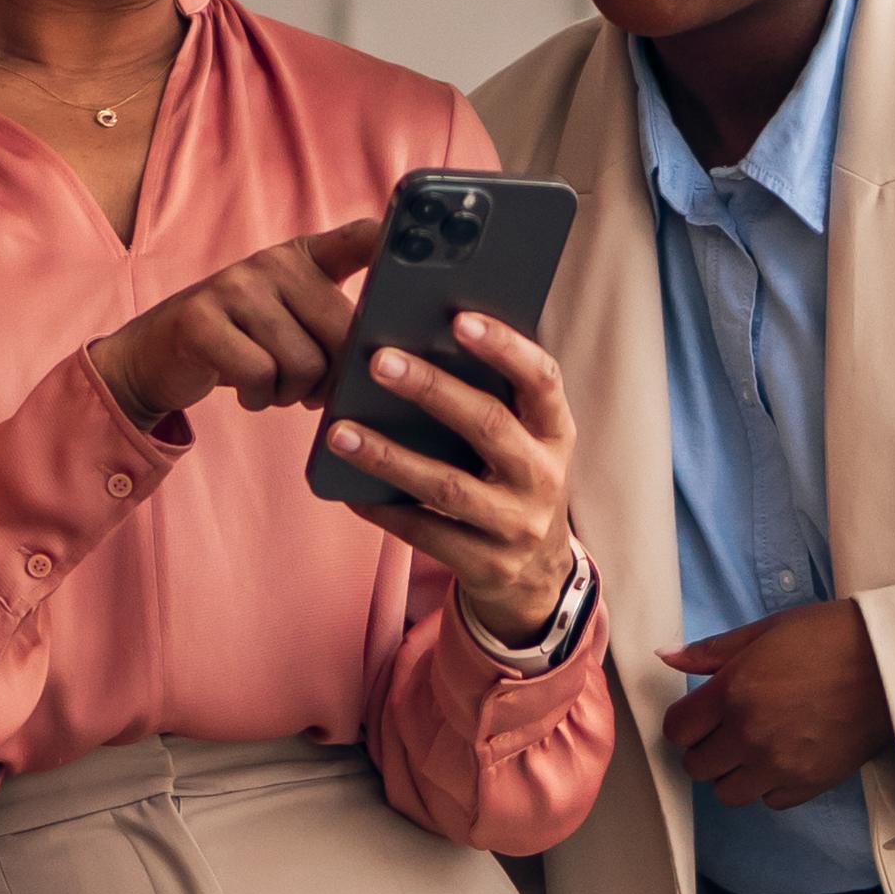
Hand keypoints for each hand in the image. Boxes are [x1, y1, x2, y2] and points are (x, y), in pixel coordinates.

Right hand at [88, 218, 374, 428]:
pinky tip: (247, 390)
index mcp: (303, 258)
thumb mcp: (288, 319)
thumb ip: (333, 322)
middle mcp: (272, 261)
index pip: (359, 239)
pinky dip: (258, 397)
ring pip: (302, 362)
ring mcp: (235, 285)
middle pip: (339, 332)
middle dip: (330, 377)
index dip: (394, 237)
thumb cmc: (242, 344)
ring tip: (270, 385)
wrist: (157, 356)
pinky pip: (260, 375)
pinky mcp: (203, 318)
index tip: (432, 232)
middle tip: (307, 388)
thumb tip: (386, 358)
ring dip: (289, 392)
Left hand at [310, 305, 584, 645]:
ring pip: (447, 486)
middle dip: (432, 389)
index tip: (460, 318)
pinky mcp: (487, 565)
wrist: (536, 575)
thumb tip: (415, 347)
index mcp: (555, 432)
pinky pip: (425, 533)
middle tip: (378, 360)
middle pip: (488, 425)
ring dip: (388, 456)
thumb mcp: (522, 443)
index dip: (505, 347)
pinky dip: (384, 509)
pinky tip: (348, 488)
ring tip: (339, 432)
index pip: (541, 378)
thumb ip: (490, 400)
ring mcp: (518, 525)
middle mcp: (544, 477)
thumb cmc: (512, 483)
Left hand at [660, 597, 888, 811]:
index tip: (699, 714)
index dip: (684, 722)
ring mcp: (779, 765)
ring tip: (753, 748)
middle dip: (704, 749)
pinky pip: (769, 801)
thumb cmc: (831, 638)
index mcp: (733, 693)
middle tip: (725, 730)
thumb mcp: (766, 631)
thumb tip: (665, 657)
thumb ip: (711, 651)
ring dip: (732, 773)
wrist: (894, 665)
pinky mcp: (809, 784)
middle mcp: (750, 735)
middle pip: (696, 767)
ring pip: (728, 793)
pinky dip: (769, 786)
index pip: (677, 730)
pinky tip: (783, 758)